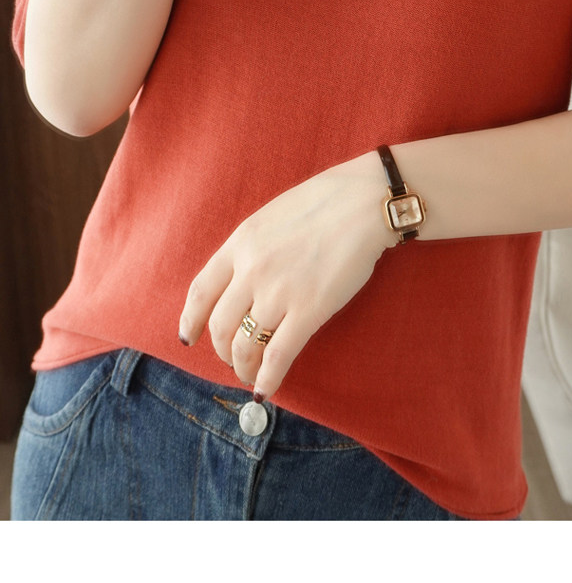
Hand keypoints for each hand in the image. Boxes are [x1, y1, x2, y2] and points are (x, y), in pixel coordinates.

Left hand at [177, 151, 394, 398]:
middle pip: (220, 325)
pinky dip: (266, 379)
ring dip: (243, 367)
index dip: (190, 320)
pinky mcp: (308, 310)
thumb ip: (252, 248)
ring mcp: (279, 291)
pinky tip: (265, 389)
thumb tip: (242, 281)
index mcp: (240, 242)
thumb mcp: (271, 217)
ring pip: (244, 345)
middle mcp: (252, 269)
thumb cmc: (324, 203)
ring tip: (250, 374)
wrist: (363, 201)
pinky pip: (277, 356)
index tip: (188, 337)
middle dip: (221, 350)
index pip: (201, 291)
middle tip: (231, 358)